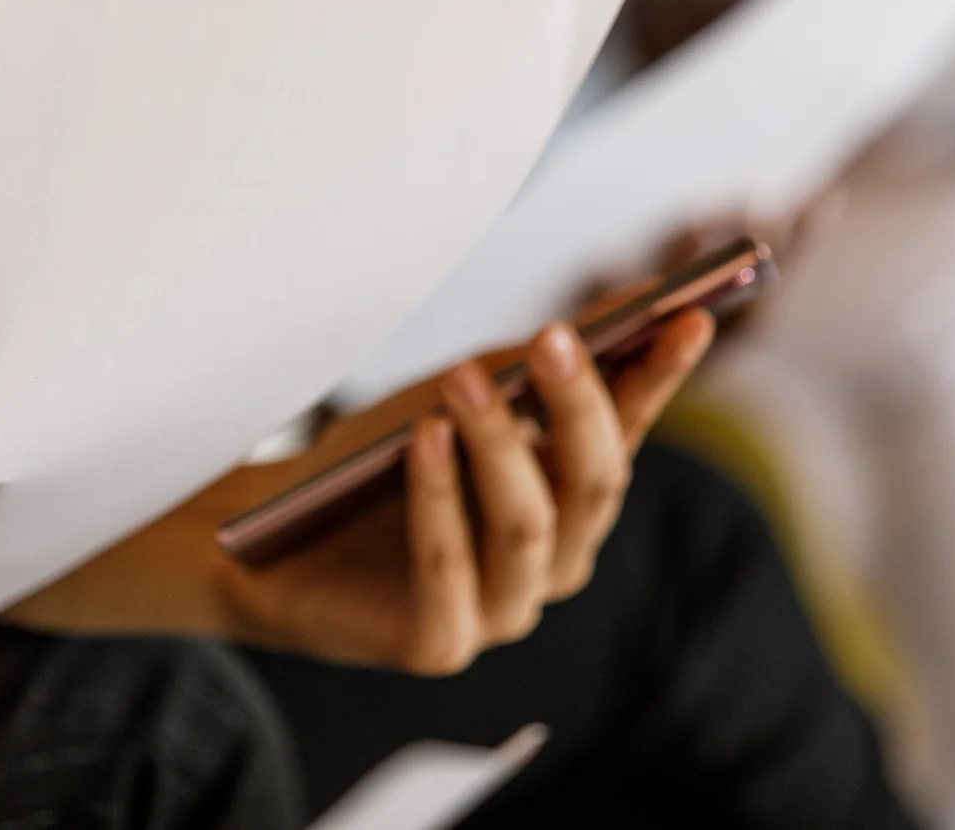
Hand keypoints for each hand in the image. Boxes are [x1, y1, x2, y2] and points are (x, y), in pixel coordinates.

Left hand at [10, 315, 712, 673]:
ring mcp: (499, 612)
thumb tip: (618, 308)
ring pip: (527, 528)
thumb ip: (530, 365)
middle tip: (553, 338)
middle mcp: (551, 564)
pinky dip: (439, 500)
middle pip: (592, 486)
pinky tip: (425, 439)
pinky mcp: (436, 645)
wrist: (266, 537)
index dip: (659, 380)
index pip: (627, 435)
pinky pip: (449, 570)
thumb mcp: (457, 397)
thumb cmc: (374, 462)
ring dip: (499, 447)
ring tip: (463, 380)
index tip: (688, 316)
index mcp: (568, 503)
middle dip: (578, 408)